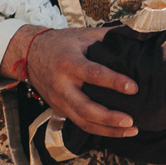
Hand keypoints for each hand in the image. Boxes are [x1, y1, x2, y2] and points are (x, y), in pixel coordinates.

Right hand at [24, 25, 139, 138]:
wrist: (28, 54)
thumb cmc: (61, 43)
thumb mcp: (82, 35)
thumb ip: (108, 36)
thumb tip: (137, 33)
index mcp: (69, 62)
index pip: (93, 74)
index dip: (114, 82)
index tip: (133, 88)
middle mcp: (61, 84)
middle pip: (85, 107)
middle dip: (109, 117)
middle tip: (131, 120)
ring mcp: (58, 99)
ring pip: (83, 121)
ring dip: (108, 130)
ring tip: (131, 130)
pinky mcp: (58, 109)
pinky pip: (79, 124)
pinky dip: (100, 130)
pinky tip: (117, 131)